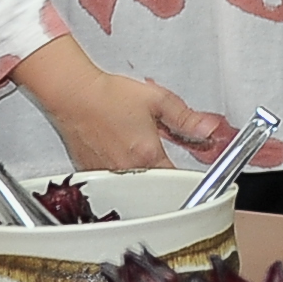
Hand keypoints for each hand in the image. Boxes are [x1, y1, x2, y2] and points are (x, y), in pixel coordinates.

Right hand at [34, 64, 234, 172]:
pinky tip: (120, 151)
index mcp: (147, 155)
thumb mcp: (157, 100)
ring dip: (142, 174)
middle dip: (164, 173)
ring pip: (133, 186)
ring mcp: (107, 174)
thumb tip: (209, 129)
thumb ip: (187, 118)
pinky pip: (113, 181)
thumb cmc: (108, 95)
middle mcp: (127, 170)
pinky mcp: (91, 172)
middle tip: (162, 155)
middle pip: (155, 186)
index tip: (191, 172)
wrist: (74, 94)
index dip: (187, 177)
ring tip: (137, 150)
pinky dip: (121, 171)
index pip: (177, 181)